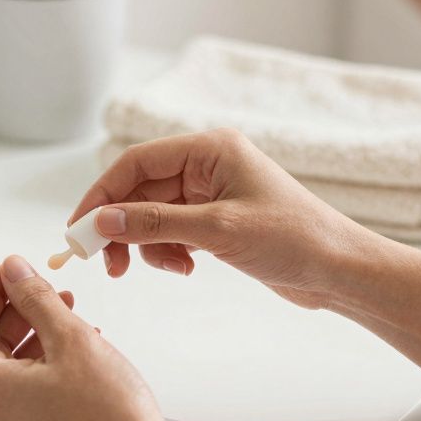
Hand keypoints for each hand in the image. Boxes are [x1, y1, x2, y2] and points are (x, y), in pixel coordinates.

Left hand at [0, 255, 188, 420]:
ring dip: (33, 336)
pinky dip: (42, 365)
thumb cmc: (108, 414)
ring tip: (71, 314)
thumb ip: (35, 297)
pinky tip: (78, 349)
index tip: (15, 269)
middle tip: (48, 287)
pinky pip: (23, 393)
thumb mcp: (71, 338)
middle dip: (16, 311)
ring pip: (7, 369)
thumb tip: (13, 268)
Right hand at [71, 129, 377, 309]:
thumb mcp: (217, 231)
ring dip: (147, 244)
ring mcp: (211, 193)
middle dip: (122, 227)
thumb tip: (101, 221)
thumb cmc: (293, 239)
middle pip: (139, 190)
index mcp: (210, 149)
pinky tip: (185, 268)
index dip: (101, 195)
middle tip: (107, 264)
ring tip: (169, 269)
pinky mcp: (217, 220)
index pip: (136, 163)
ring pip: (151, 215)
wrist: (340, 270)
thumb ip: (155, 224)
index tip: (79, 230)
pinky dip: (167, 251)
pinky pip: (171, 231)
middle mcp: (207, 165)